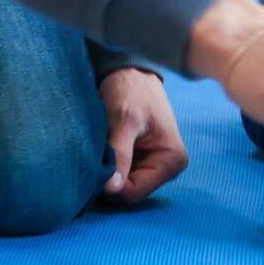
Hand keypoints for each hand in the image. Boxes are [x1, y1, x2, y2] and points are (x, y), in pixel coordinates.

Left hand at [99, 68, 188, 202]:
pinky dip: (106, 165)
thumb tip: (111, 188)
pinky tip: (100, 150)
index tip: (93, 165)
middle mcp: (167, 169)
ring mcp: (153, 166)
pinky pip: (118, 174)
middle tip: (92, 155)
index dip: (110, 184)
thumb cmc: (132, 91)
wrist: (130, 72)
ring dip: (106, 171)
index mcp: (171, 161)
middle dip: (108, 178)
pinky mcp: (140, 161)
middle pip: (128, 191)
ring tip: (98, 149)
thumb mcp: (125, 120)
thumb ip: (120, 154)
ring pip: (121, 184)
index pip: (134, 192)